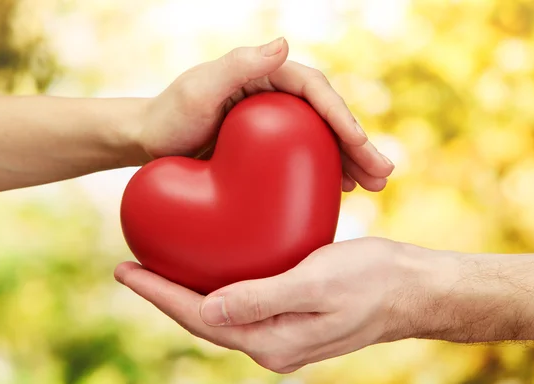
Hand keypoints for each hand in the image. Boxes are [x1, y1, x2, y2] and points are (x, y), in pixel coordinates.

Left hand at [114, 238, 447, 372]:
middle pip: (203, 321)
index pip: (201, 318)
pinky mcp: (293, 319)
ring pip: (221, 315)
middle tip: (131, 267)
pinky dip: (219, 288)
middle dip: (165, 295)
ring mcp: (283, 335)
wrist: (411, 289)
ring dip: (188, 292)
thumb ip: (261, 300)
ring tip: (161, 267)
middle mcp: (272, 345)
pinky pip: (243, 306)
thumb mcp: (317, 283)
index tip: (126, 270)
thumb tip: (207, 311)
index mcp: (272, 340)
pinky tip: (212, 268)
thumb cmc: (372, 280)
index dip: (160, 294)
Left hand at [132, 37, 393, 191]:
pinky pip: (307, 156)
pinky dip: (327, 170)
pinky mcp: (271, 148)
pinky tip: (342, 188)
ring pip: (323, 138)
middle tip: (383, 173)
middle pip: (327, 116)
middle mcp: (277, 96)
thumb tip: (285, 44)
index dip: (341, 117)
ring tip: (375, 185)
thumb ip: (239, 65)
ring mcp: (277, 123)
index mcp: (266, 74)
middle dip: (358, 144)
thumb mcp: (200, 88)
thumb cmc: (169, 115)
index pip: (315, 91)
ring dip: (351, 160)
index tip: (360, 145)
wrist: (151, 142)